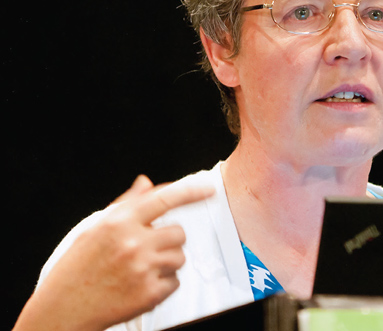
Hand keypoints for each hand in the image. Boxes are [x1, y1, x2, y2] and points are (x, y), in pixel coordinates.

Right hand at [13, 177, 214, 330]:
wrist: (62, 309)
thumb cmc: (77, 267)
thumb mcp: (94, 229)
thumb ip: (126, 204)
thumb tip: (146, 183)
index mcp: (118, 223)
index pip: (164, 199)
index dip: (190, 191)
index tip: (208, 189)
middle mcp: (133, 243)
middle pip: (179, 232)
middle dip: (168, 240)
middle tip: (146, 250)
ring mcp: (143, 269)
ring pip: (179, 257)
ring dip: (166, 262)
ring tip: (139, 270)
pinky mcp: (150, 293)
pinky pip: (175, 281)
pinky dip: (163, 284)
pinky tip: (138, 285)